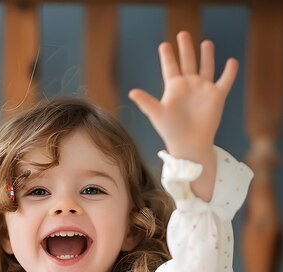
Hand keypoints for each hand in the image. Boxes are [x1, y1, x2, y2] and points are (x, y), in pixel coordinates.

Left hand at [128, 31, 237, 157]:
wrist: (189, 146)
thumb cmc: (171, 132)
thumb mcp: (157, 114)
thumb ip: (146, 102)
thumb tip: (131, 92)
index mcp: (174, 88)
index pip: (169, 67)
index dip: (167, 56)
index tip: (164, 45)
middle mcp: (189, 86)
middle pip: (187, 62)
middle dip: (185, 48)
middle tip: (183, 34)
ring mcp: (203, 90)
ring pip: (206, 67)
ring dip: (207, 55)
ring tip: (206, 43)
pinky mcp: (217, 96)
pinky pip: (225, 80)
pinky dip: (230, 71)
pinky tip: (232, 61)